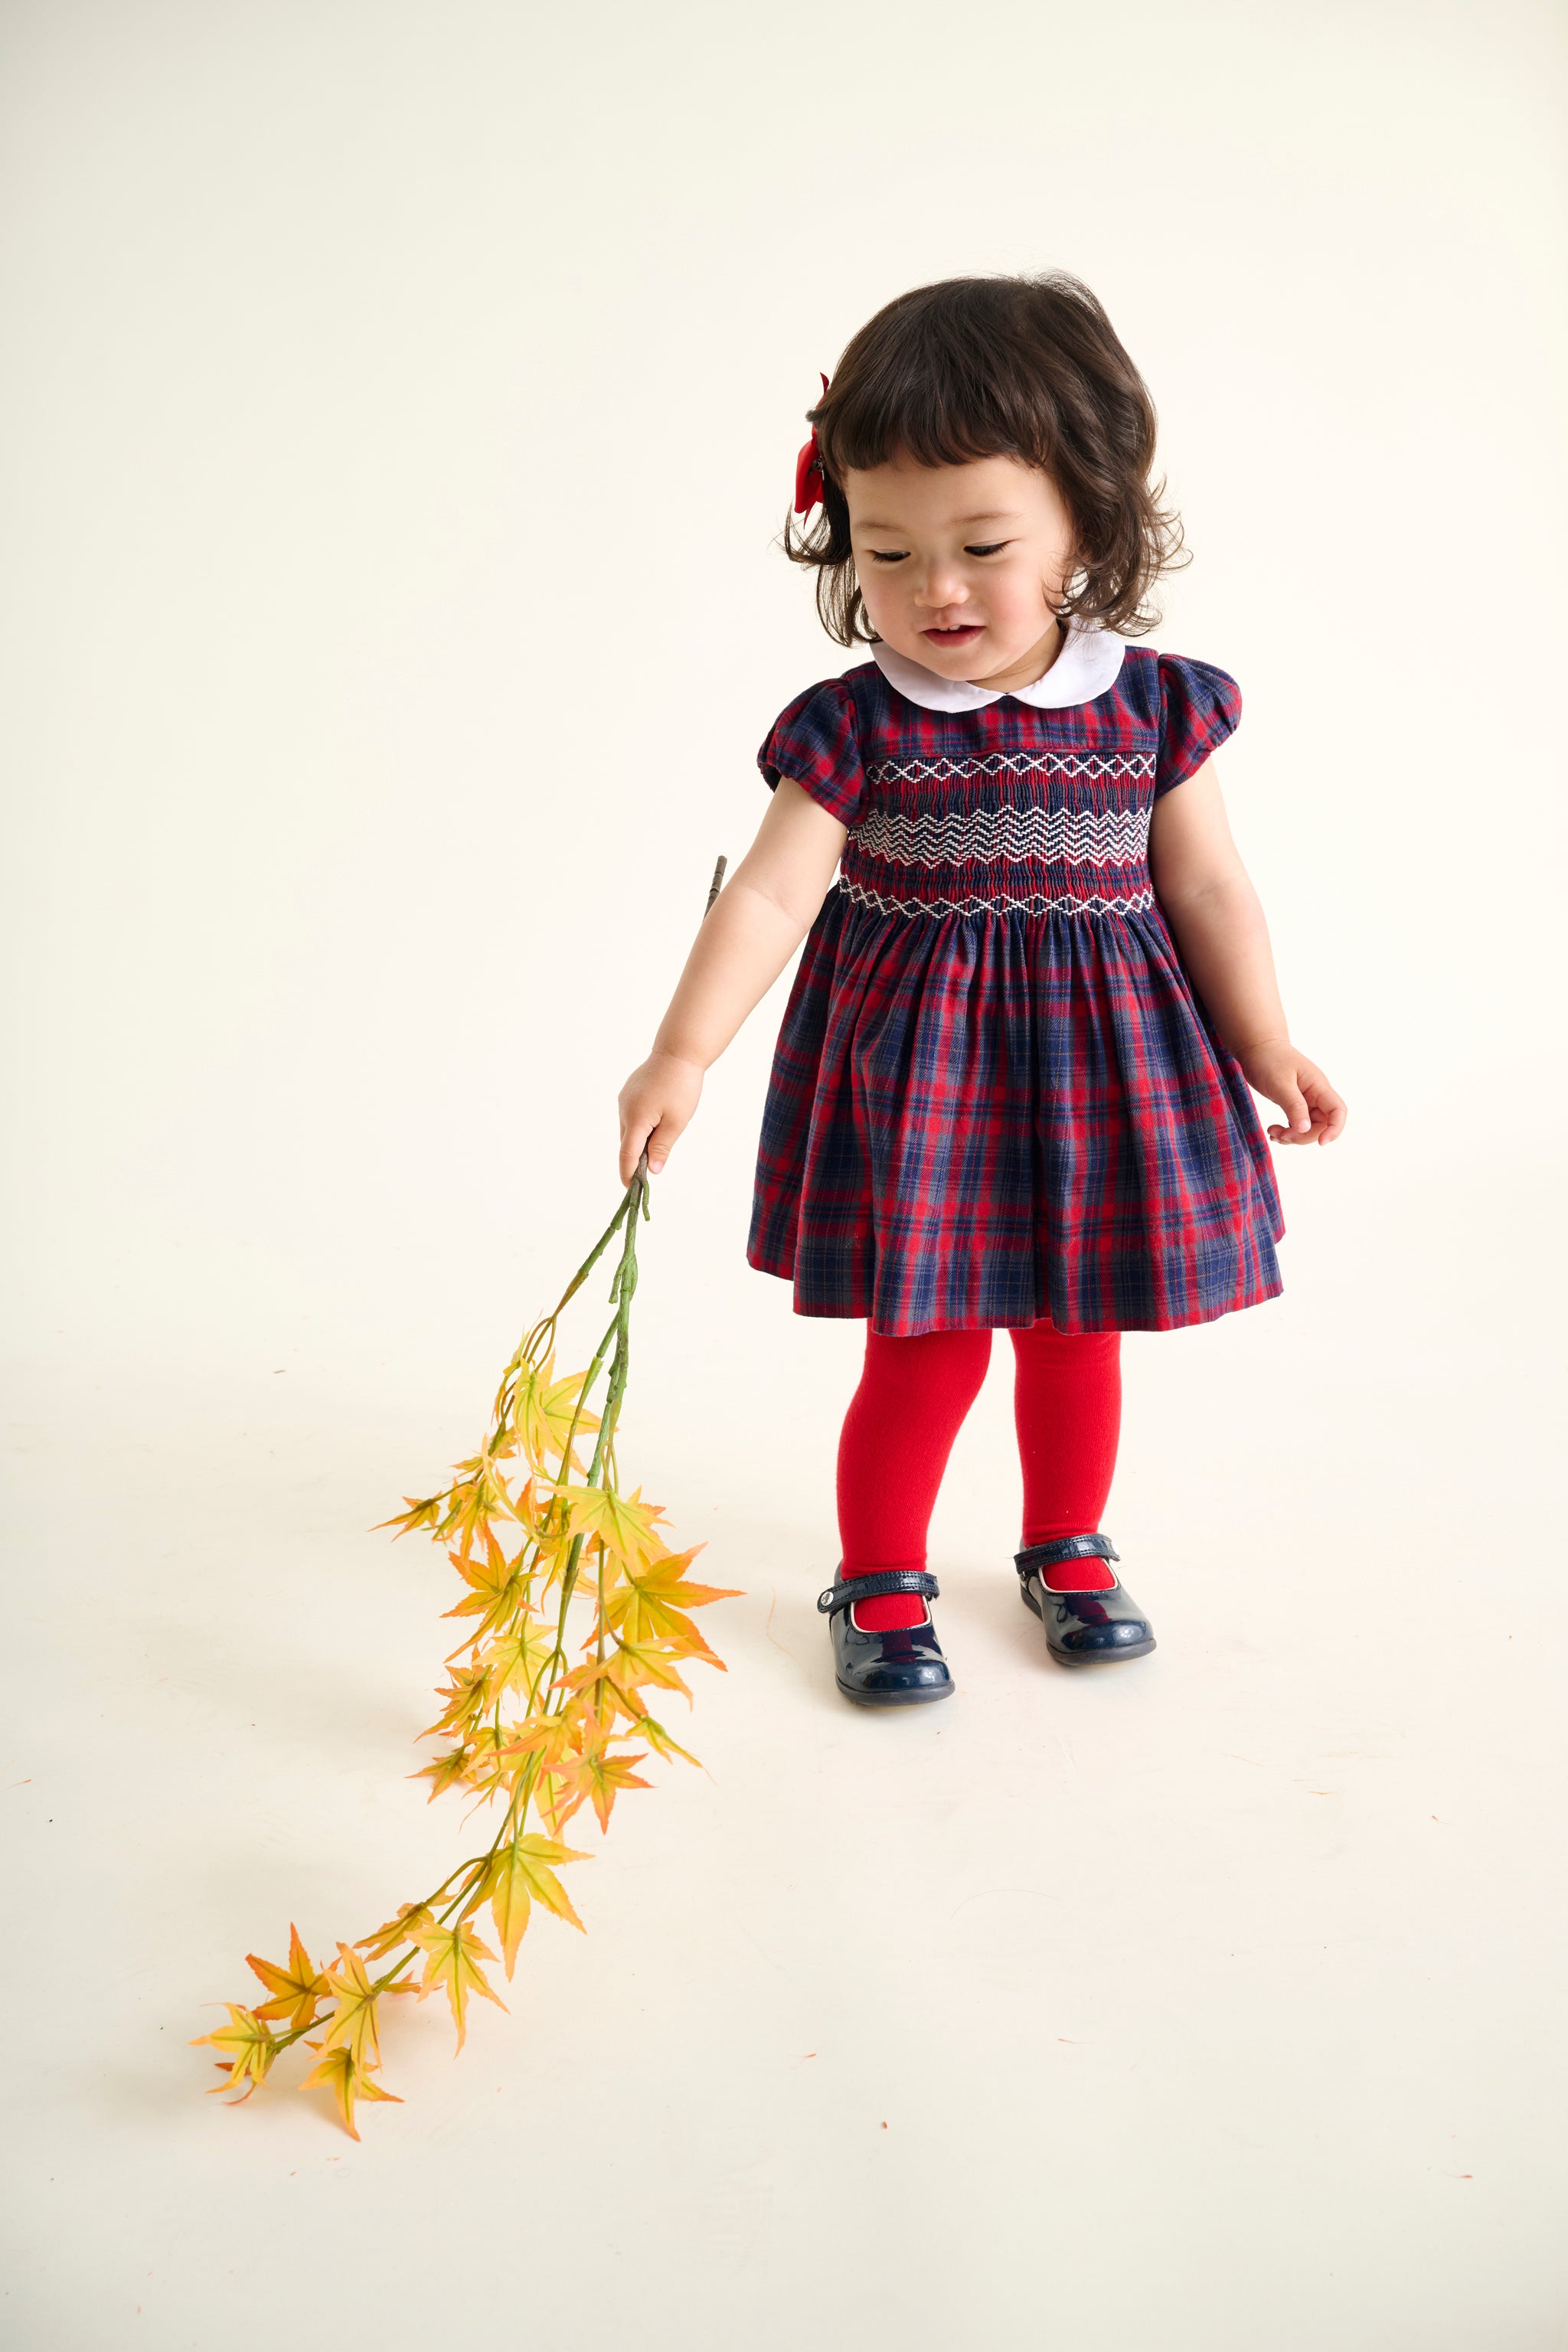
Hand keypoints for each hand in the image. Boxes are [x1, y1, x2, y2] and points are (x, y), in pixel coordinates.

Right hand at [617, 1051, 703, 1183]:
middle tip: (650, 1174)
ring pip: (629, 1130)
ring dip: (640, 1141)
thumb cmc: (681, 1087)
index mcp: (636, 1119)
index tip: (630, 1190)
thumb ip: (662, 1147)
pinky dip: (640, 1127)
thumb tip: (653, 1172)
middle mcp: (624, 1110)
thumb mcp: (676, 1122)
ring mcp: (624, 1100)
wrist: (678, 1052)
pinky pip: (631, 1117)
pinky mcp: (628, 1093)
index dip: (627, 1174)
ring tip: (659, 1142)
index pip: (627, 1155)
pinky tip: (656, 1123)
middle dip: (636, 1160)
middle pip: (627, 1144)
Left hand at [1237, 1039, 1347, 1146]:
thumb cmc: (1269, 1059)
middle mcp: (1315, 1094)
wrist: (1257, 1047)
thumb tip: (1305, 1129)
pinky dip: (1286, 1132)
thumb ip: (1294, 1106)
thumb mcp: (1280, 1084)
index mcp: (1318, 1086)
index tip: (1321, 1143)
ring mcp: (1305, 1100)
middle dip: (1304, 1136)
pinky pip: (1297, 1124)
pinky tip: (1273, 1131)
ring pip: (1308, 1127)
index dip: (1334, 1129)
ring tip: (1273, 1133)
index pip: (1338, 1111)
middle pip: (1322, 1125)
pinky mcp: (1293, 1104)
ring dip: (1293, 1136)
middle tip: (1281, 1135)